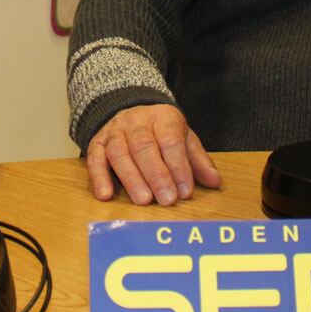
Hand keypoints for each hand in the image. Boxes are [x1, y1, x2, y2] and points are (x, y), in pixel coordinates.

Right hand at [85, 103, 221, 205]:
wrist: (131, 111)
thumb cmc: (162, 132)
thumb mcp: (184, 139)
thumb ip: (197, 161)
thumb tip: (215, 182)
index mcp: (163, 117)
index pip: (171, 140)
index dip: (178, 166)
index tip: (185, 191)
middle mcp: (136, 121)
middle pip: (144, 146)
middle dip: (157, 175)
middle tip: (167, 199)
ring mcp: (114, 131)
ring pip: (120, 153)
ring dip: (131, 178)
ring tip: (143, 200)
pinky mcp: (96, 142)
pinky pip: (95, 159)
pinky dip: (99, 177)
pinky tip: (105, 194)